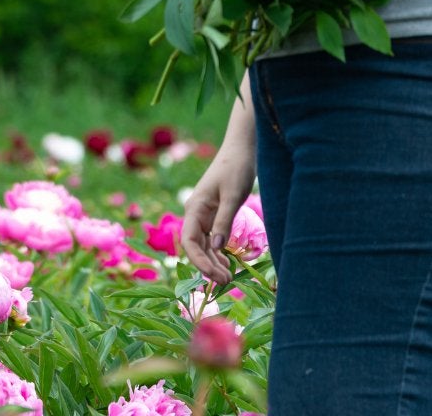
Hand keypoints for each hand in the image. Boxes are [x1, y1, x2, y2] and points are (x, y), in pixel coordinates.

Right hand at [179, 140, 256, 287]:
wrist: (241, 150)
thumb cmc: (236, 168)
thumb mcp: (233, 195)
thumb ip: (224, 220)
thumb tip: (218, 248)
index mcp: (195, 208)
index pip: (190, 241)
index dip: (199, 261)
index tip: (214, 275)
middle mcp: (195, 214)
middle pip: (196, 247)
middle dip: (208, 266)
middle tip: (226, 282)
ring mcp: (204, 215)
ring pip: (204, 245)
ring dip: (213, 262)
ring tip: (228, 278)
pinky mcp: (214, 215)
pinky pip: (212, 239)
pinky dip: (218, 253)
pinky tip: (226, 264)